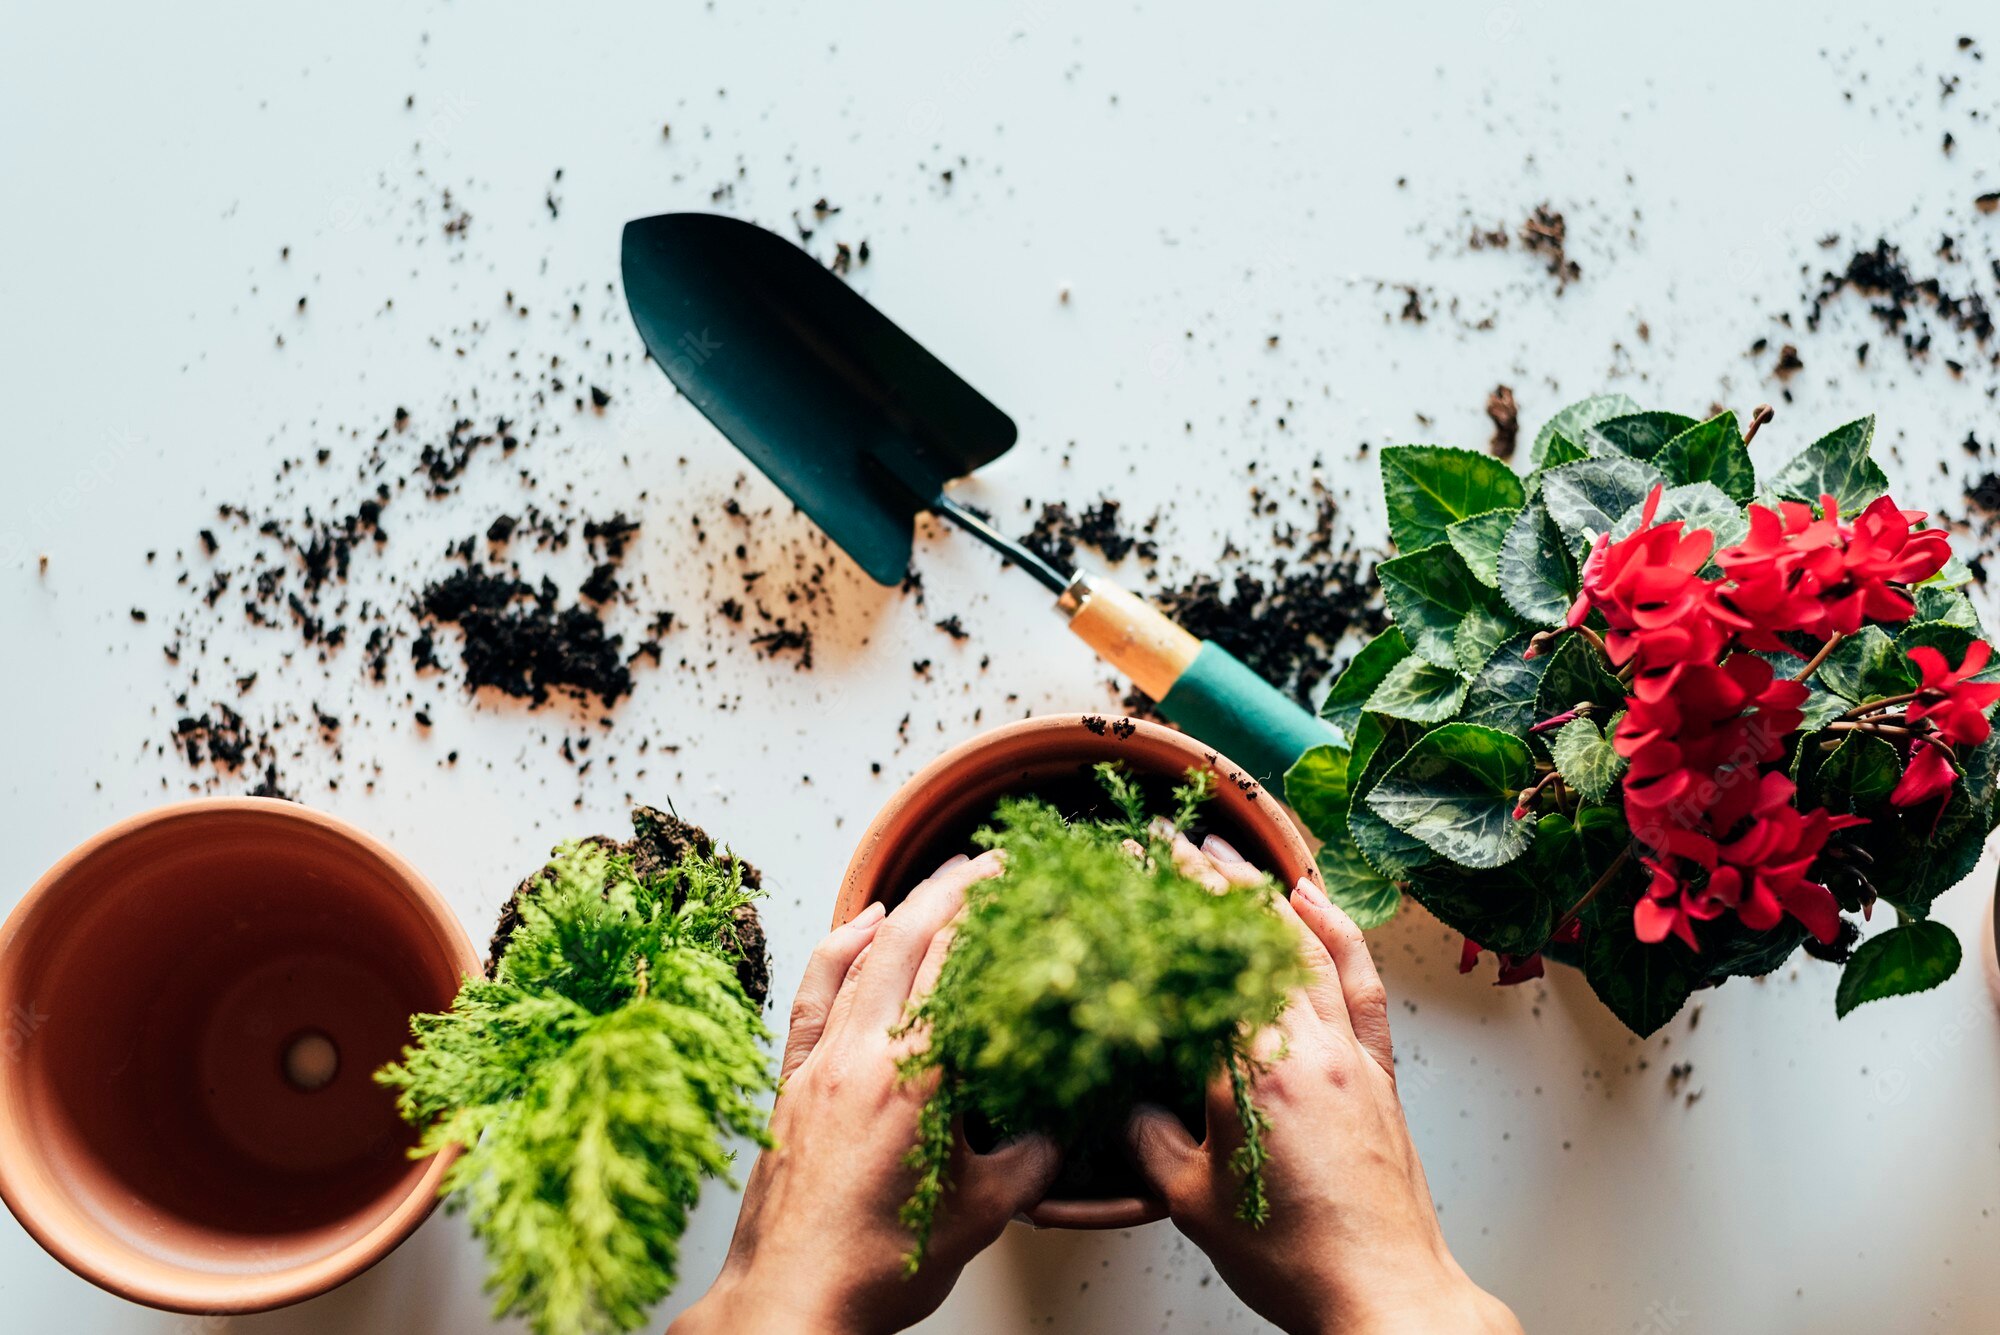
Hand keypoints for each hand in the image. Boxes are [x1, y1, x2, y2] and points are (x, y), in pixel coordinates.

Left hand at [671, 852, 1060, 1334]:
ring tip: (938, 880)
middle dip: (953, 888)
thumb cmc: (878, 1269)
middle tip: (993, 863)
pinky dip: (837, 949)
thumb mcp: (984, 1213)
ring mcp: (819, 1063)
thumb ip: (1034, 1158)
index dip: (994, 912)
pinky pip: (813, 993)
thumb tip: (1063, 1124)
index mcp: (916, 1078)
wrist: (789, 1304)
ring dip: (903, 908)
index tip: (1025, 882)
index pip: (959, 964)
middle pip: (909, 938)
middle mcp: (863, 1055)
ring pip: (860, 956)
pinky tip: (857, 926)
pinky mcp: (788, 1080)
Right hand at [1127, 845, 1521, 1334]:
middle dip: (1213, 883)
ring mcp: (1352, 1056)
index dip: (1174, 903)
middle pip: (1260, 939)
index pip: (1208, 960)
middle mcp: (1311, 1047)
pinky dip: (1341, 936)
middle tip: (1175, 843)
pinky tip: (1319, 906)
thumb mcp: (1189, 1201)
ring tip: (1235, 858)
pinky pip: (1361, 986)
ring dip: (1271, 895)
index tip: (1143, 860)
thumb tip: (1124, 1102)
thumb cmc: (1294, 1260)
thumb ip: (1147, 1139)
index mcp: (1256, 1070)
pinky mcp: (1381, 1076)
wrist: (1385, 1298)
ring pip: (1312, 948)